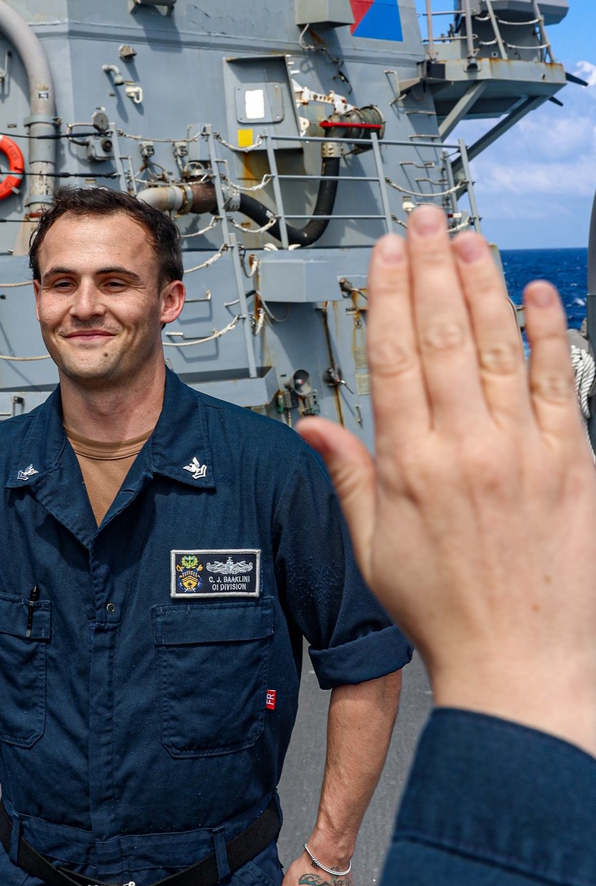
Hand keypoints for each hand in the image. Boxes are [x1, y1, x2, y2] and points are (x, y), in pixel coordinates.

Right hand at [297, 205, 595, 755]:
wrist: (520, 664)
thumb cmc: (445, 614)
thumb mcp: (373, 549)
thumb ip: (347, 476)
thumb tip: (315, 425)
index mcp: (412, 466)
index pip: (393, 358)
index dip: (388, 296)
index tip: (387, 254)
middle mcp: (468, 447)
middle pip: (444, 337)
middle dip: (433, 268)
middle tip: (427, 220)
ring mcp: (526, 451)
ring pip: (501, 347)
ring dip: (485, 286)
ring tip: (472, 238)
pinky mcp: (574, 464)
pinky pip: (563, 383)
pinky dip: (550, 335)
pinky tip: (538, 296)